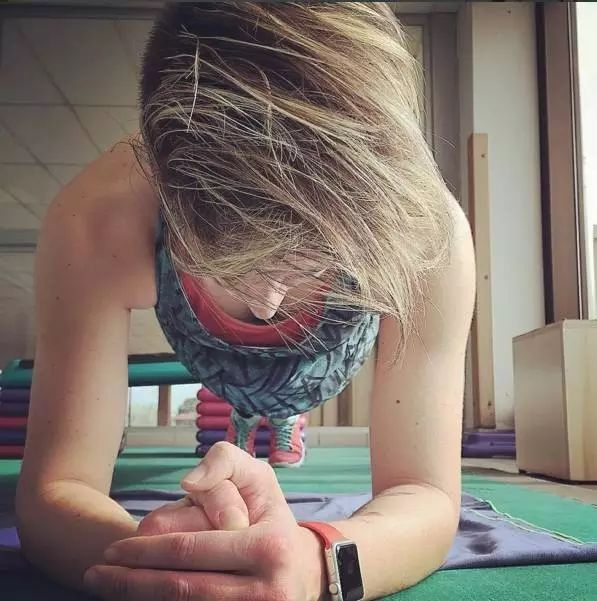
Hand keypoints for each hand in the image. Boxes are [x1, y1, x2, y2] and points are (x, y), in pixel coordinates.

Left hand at [83, 442, 324, 600]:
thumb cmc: (273, 518)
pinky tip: (137, 599)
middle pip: (181, 589)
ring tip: (107, 587)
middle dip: (131, 582)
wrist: (306, 573)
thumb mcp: (259, 477)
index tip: (112, 550)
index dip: (144, 552)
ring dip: (139, 600)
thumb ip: (224, 462)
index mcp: (267, 547)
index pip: (191, 550)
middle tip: (96, 573)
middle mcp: (265, 590)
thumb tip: (186, 482)